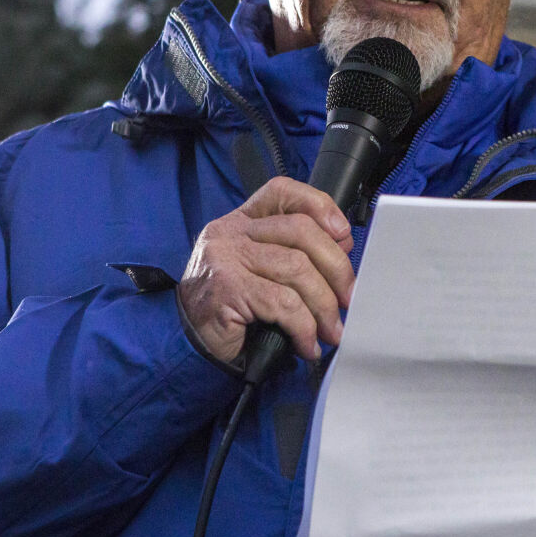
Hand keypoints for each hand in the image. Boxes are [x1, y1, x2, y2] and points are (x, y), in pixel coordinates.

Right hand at [177, 177, 354, 364]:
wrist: (186, 344)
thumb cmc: (229, 310)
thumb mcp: (261, 272)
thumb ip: (294, 254)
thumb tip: (342, 249)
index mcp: (240, 222)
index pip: (283, 192)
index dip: (319, 205)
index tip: (343, 234)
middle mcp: (230, 232)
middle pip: (301, 230)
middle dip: (336, 268)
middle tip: (349, 299)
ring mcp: (226, 258)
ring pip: (297, 268)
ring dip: (324, 305)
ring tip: (330, 330)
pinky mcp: (227, 288)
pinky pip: (282, 303)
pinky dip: (304, 327)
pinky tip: (307, 343)